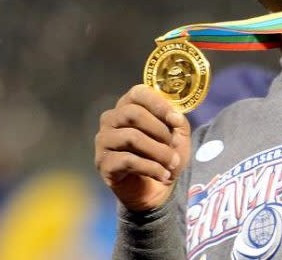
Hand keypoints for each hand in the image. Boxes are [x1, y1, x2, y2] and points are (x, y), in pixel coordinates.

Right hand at [95, 84, 190, 211]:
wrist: (157, 189)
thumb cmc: (165, 155)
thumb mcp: (179, 135)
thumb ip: (178, 121)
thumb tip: (174, 116)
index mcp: (129, 106)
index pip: (137, 93)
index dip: (158, 104)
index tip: (175, 119)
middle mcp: (111, 119)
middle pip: (132, 114)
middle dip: (159, 130)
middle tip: (173, 144)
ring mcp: (104, 141)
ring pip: (131, 138)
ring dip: (158, 152)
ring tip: (173, 163)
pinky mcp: (103, 163)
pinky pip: (128, 161)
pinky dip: (151, 168)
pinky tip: (162, 175)